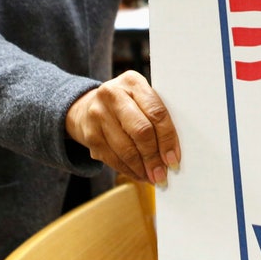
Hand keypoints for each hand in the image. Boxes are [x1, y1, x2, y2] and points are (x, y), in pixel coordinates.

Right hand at [65, 70, 180, 187]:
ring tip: (153, 178)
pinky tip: (139, 175)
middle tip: (163, 174)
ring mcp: (98, 114)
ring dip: (142, 168)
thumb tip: (173, 152)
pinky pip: (113, 159)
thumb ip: (156, 116)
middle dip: (154, 157)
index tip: (174, 159)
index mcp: (132, 82)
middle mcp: (112, 95)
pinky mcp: (90, 135)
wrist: (86, 107)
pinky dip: (128, 170)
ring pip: (126, 149)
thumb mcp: (139, 97)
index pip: (156, 112)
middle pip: (141, 131)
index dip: (168, 139)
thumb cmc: (125, 104)